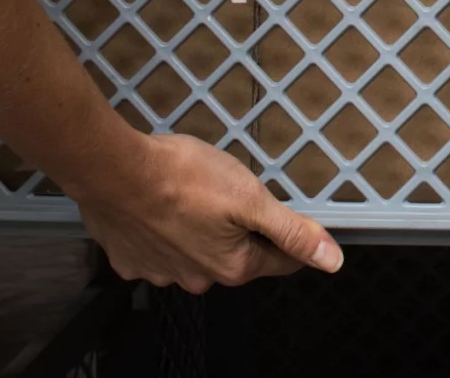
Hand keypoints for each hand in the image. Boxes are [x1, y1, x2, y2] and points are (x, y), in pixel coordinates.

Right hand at [71, 133, 342, 293]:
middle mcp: (196, 279)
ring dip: (202, 230)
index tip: (291, 218)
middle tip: (234, 195)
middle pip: (237, 256)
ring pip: (197, 252)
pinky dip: (165, 230)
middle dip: (242, 230)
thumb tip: (333, 261)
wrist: (116, 170)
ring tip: (196, 196)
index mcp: (232, 267)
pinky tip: (163, 206)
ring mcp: (160, 272)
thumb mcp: (251, 198)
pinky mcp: (130, 259)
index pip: (280, 260)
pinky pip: (159, 248)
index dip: (292, 237)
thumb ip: (293, 231)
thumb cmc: (184, 178)